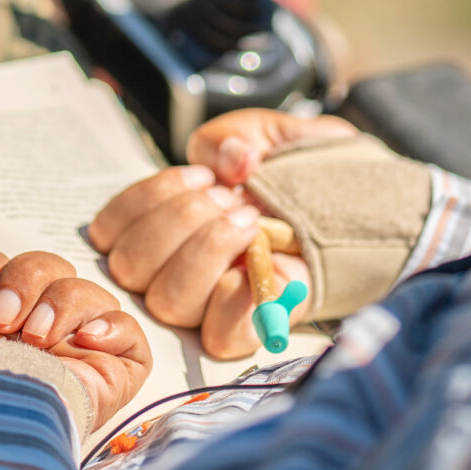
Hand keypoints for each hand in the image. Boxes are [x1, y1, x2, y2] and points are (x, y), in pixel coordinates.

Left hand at [0, 250, 150, 423]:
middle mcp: (27, 339)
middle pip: (42, 266)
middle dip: (19, 280)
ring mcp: (72, 357)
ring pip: (84, 291)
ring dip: (59, 301)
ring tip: (33, 339)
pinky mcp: (111, 378)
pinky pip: (128, 332)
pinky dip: (109, 324)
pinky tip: (80, 342)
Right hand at [88, 110, 347, 358]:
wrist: (359, 202)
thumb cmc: (300, 169)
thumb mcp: (270, 134)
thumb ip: (239, 136)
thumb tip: (232, 160)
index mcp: (165, 223)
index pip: (111, 229)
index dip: (147, 200)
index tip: (203, 175)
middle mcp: (175, 267)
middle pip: (131, 266)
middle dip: (180, 222)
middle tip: (231, 200)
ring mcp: (209, 302)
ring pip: (168, 300)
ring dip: (206, 250)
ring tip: (250, 219)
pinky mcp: (248, 329)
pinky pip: (218, 335)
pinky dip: (235, 300)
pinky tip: (261, 263)